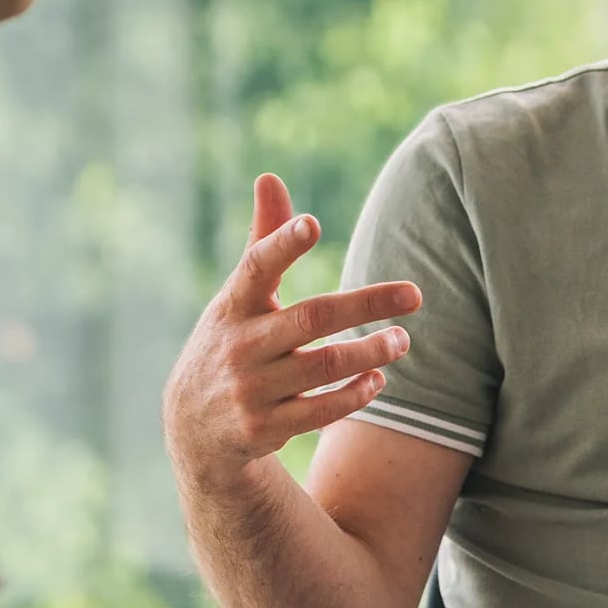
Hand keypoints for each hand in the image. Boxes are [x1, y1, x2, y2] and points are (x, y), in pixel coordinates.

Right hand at [162, 172, 421, 486]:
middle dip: (366, 304)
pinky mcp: (265, 429)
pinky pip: (321, 410)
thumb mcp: (237, 296)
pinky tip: (378, 378)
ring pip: (323, 367)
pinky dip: (355, 394)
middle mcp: (240, 346)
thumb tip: (270, 177)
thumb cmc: (230, 342)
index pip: (255, 268)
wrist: (194, 429)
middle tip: (414, 294)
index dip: (282, 244)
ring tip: (401, 340)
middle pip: (311, 318)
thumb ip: (262, 240)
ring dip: (370, 352)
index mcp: (233, 305)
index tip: (313, 223)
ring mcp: (251, 390)